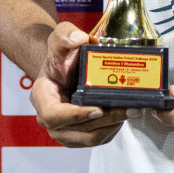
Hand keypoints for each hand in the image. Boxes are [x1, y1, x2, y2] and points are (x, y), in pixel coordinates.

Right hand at [29, 22, 127, 147]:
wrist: (64, 68)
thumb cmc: (61, 56)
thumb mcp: (60, 38)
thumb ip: (65, 34)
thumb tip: (79, 39)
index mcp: (42, 97)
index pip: (53, 115)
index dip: (76, 115)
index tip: (98, 109)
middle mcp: (49, 119)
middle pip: (77, 130)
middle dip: (106, 120)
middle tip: (129, 109)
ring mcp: (63, 130)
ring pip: (89, 138)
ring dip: (112, 126)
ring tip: (131, 111)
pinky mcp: (78, 135)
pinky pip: (96, 138)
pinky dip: (112, 129)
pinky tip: (124, 115)